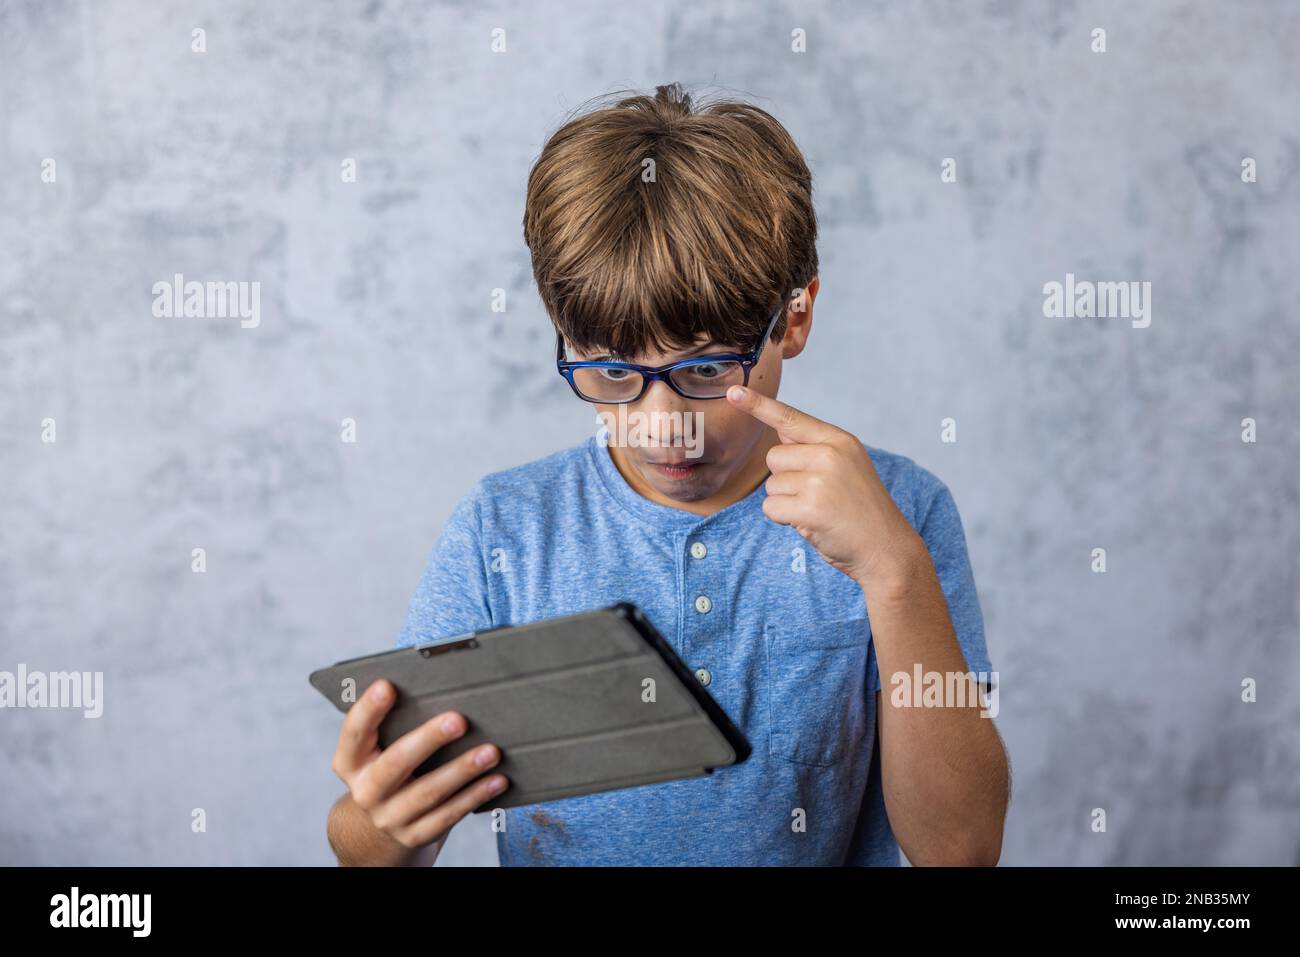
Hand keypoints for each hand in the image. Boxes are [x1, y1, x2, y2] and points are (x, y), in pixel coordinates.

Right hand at [330, 679, 509, 862]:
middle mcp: (366, 791)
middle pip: (395, 764)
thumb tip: (444, 688)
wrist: (382, 825)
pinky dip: (475, 795)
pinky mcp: (415, 835)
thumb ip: (398, 724)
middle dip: (428, 739)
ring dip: (462, 770)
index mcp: (351, 762)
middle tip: (458, 720)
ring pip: (428, 792)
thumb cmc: (390, 769)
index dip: (368, 710)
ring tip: (491, 751)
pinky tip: (496, 780)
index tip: (387, 686)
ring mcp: (389, 817)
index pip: (353, 733)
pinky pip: (448, 815)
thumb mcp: (381, 750)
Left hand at [726, 384, 926, 589]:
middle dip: (785, 479)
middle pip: (773, 458)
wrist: (886, 547)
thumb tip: (780, 428)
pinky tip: (811, 523)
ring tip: (818, 510)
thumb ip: (814, 447)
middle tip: (817, 496)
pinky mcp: (810, 507)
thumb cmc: (861, 509)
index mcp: (838, 440)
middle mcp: (829, 454)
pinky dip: (783, 520)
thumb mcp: (847, 466)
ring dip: (786, 502)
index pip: (790, 418)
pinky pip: (771, 508)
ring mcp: (820, 480)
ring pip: (771, 485)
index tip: (733, 392)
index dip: (758, 405)